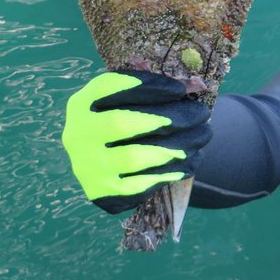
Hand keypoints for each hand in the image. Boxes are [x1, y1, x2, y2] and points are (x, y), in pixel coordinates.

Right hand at [62, 69, 211, 213]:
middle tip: (200, 114)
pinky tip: (191, 161)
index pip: (109, 87)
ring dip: (175, 146)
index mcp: (82, 104)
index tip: (180, 89)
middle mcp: (77, 135)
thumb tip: (191, 87)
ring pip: (133, 157)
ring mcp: (88, 166)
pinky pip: (140, 184)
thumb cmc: (122, 124)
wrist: (102, 165)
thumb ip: (147, 93)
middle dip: (168, 118)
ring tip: (202, 136)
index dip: (146, 86)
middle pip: (122, 123)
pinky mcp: (103, 192)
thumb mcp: (123, 103)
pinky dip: (170, 172)